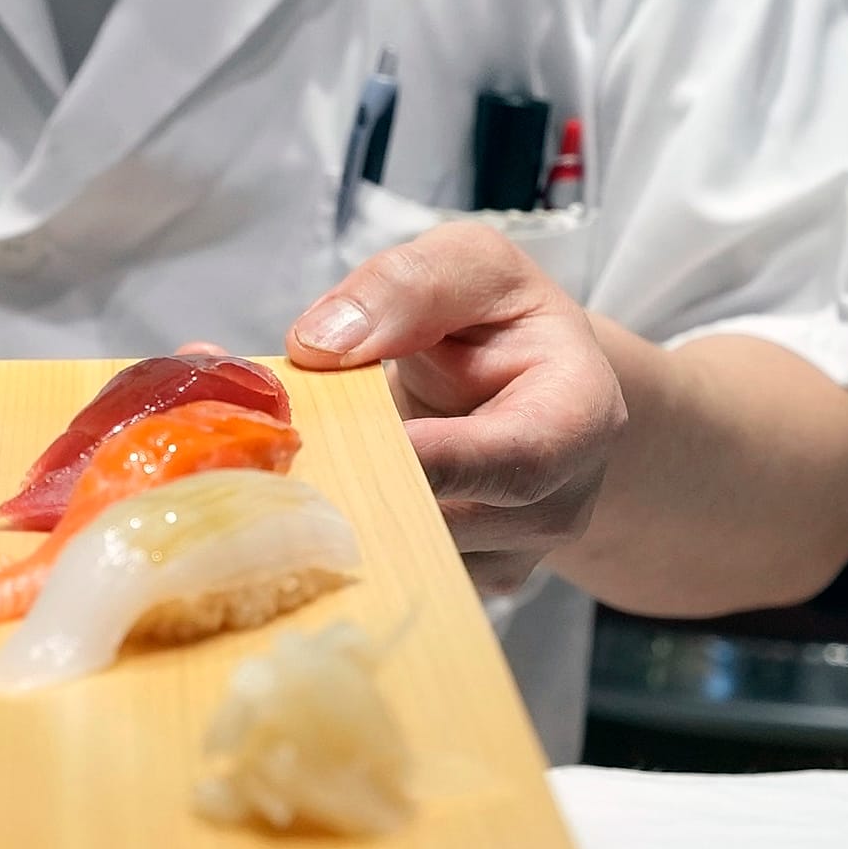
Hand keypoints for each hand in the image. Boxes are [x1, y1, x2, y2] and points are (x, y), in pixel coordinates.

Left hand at [286, 223, 627, 595]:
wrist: (517, 384)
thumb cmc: (500, 320)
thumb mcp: (468, 266)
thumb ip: (407, 287)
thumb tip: (320, 345)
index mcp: (579, 418)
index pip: (516, 460)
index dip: (436, 462)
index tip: (359, 447)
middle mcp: (554, 506)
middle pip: (447, 524)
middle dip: (356, 488)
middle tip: (268, 457)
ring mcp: (506, 558)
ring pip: (404, 556)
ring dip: (331, 512)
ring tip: (274, 461)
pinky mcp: (454, 582)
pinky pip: (386, 573)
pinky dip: (331, 536)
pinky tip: (301, 488)